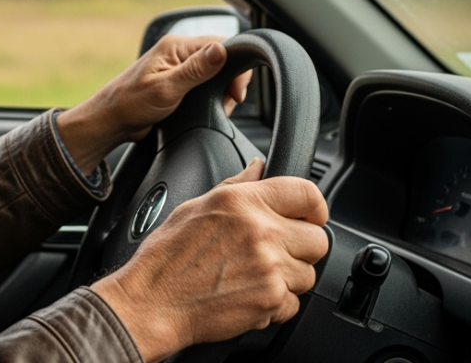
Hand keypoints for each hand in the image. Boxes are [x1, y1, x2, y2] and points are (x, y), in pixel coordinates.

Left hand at [56, 35, 251, 172]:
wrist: (111, 121)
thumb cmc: (130, 103)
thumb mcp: (166, 88)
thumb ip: (195, 70)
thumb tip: (221, 50)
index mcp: (176, 46)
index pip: (220, 44)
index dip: (235, 66)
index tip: (235, 91)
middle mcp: (178, 53)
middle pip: (220, 59)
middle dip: (228, 82)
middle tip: (224, 103)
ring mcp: (178, 68)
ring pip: (214, 74)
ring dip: (219, 92)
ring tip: (212, 108)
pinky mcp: (178, 83)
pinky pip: (203, 85)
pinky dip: (209, 98)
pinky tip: (202, 109)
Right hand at [91, 160, 328, 362]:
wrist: (152, 302)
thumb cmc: (166, 257)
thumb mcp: (195, 207)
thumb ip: (236, 186)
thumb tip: (258, 167)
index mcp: (243, 202)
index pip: (307, 193)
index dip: (314, 207)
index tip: (310, 217)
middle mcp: (261, 232)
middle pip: (318, 239)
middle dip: (301, 247)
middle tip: (277, 252)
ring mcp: (269, 269)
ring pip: (308, 274)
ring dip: (289, 278)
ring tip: (254, 276)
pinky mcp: (270, 301)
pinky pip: (293, 304)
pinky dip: (276, 304)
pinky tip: (248, 295)